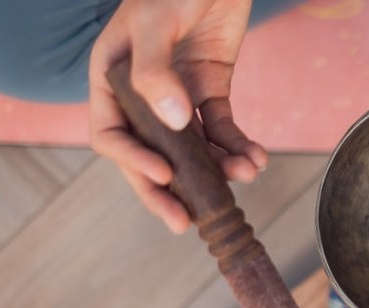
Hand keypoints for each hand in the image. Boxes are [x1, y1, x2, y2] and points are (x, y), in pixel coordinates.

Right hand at [89, 0, 266, 232]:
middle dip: (168, 191)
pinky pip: (222, 129)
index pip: (112, 135)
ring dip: (216, 169)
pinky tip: (257, 158)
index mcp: (111, 79)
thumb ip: (155, 71)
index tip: (165, 177)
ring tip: (244, 174)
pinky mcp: (211, 91)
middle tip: (186, 223)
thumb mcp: (155, 23)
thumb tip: (170, 124)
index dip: (134, 163)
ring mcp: (178, 95)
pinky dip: (239, 147)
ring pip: (192, 149)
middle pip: (150, 155)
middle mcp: (142, 94)